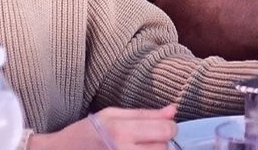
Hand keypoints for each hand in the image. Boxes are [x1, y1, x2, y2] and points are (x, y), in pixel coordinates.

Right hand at [31, 105, 177, 148]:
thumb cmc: (85, 133)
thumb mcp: (111, 115)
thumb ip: (144, 113)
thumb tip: (173, 111)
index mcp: (120, 131)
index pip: (165, 130)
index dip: (169, 127)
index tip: (164, 126)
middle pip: (164, 149)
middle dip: (162, 142)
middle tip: (148, 139)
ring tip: (139, 148)